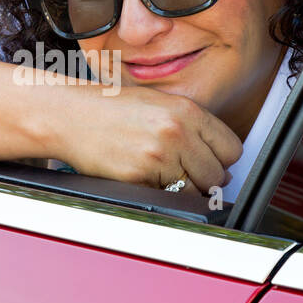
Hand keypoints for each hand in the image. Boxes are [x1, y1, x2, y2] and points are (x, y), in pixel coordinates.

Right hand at [53, 85, 242, 194]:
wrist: (71, 115)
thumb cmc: (112, 108)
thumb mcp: (160, 103)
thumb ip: (193, 126)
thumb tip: (221, 160)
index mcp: (187, 111)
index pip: (231, 148)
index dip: (222, 159)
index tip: (211, 162)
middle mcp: (177, 132)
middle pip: (217, 174)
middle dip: (206, 178)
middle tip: (186, 173)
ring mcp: (159, 157)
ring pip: (195, 191)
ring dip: (185, 190)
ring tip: (164, 175)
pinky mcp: (140, 178)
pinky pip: (168, 199)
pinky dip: (161, 194)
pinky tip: (146, 177)